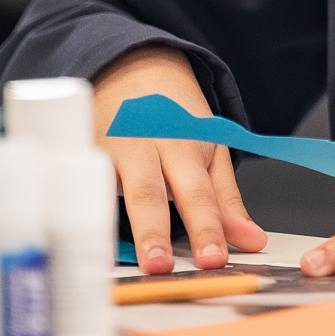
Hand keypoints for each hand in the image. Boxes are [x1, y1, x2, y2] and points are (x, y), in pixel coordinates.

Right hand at [93, 46, 266, 273]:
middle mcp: (147, 147)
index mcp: (186, 145)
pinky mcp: (82, 154)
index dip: (207, 228)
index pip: (199, 193)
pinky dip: (83, 215)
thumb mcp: (210, 147)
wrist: (132, 66)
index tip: (214, 260)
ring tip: (121, 264)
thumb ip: (227, 199)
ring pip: (111, 191)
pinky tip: (82, 243)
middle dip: (156, 232)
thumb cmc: (174, 114)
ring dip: (115, 228)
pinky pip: (84, 187)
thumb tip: (252, 241)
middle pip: (152, 194)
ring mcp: (110, 150)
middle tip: (162, 269)